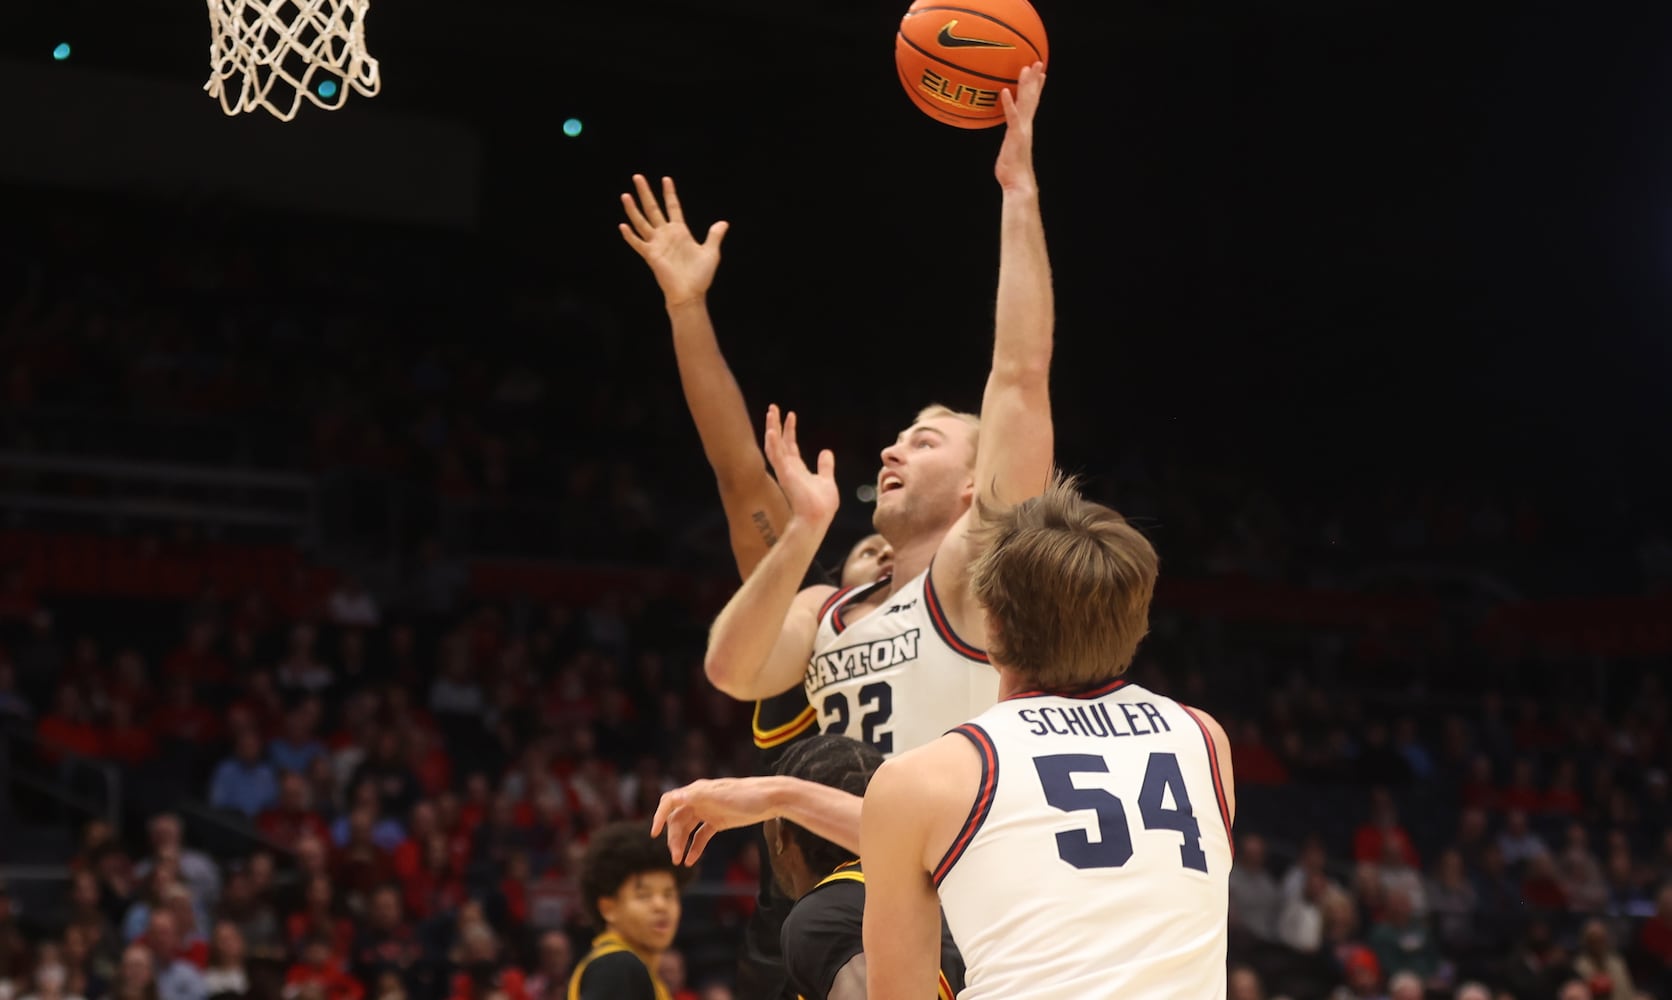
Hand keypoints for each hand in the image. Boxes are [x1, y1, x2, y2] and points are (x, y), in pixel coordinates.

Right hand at [619, 174, 729, 306]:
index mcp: (680, 231)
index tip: (666, 179)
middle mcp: (666, 235)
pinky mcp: (651, 256)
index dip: (669, 193)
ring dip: (633, 209)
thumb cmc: (700, 276)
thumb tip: (724, 223)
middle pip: (653, 209)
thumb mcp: (711, 252)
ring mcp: (657, 244)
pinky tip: (622, 226)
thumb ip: (714, 236)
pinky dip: (630, 236)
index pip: (673, 207)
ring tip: (626, 195)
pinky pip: (638, 244)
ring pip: (642, 222)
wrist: (690, 293)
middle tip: (638, 177)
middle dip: (646, 193)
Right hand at [650, 777, 777, 865]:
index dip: (659, 816)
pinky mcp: (719, 821)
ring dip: (682, 844)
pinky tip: (691, 860)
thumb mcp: (722, 797)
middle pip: (678, 819)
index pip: (670, 801)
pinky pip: (701, 835)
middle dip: (673, 838)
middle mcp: (700, 800)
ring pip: (688, 829)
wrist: (772, 799)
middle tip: (675, 858)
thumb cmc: (748, 795)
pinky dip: (695, 847)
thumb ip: (698, 797)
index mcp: (697, 791)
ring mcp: (709, 811)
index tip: (654, 833)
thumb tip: (676, 797)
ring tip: (680, 861)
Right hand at [763, 404, 837, 527]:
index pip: (790, 446)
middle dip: (776, 424)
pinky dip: (773, 443)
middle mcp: (788, 468)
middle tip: (773, 408)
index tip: (791, 415)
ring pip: (774, 446)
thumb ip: (825, 466)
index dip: (789, 430)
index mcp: (797, 469)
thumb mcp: (826, 480)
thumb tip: (826, 451)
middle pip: (779, 442)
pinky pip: (776, 457)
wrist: (818, 518)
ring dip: (772, 428)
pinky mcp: (785, 475)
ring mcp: (785, 471)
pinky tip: (771, 431)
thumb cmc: (821, 505)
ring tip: (771, 412)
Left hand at [994, 62, 1045, 192]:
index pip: (1031, 104)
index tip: (1039, 74)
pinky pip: (1012, 116)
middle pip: (1032, 98)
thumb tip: (1007, 141)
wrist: (1019, 184)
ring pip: (1026, 103)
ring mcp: (1021, 130)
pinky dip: (1009, 104)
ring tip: (1027, 68)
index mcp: (1025, 128)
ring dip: (1026, 85)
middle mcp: (1026, 126)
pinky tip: (1005, 91)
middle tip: (1037, 62)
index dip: (1036, 88)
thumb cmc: (1013, 173)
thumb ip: (1009, 142)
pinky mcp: (1015, 136)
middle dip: (1034, 80)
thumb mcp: (1010, 152)